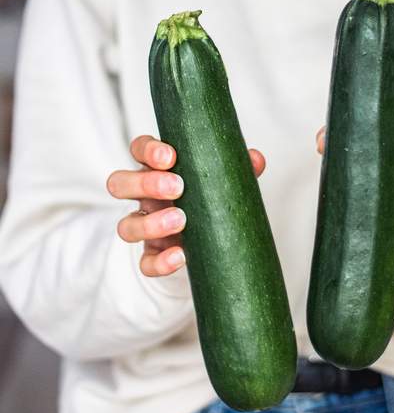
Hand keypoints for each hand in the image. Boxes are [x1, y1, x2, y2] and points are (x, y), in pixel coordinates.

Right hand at [106, 136, 265, 276]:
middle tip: (177, 187)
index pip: (139, 149)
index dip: (148, 150)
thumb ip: (236, 168)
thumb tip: (255, 159)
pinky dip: (160, 262)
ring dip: (151, 223)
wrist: (211, 241)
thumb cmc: (210, 198)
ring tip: (180, 220)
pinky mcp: (152, 256)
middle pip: (120, 183)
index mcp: (158, 170)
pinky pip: (145, 263)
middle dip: (145, 183)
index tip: (169, 156)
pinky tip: (181, 256)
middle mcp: (145, 197)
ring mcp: (145, 227)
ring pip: (126, 225)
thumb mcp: (223, 180)